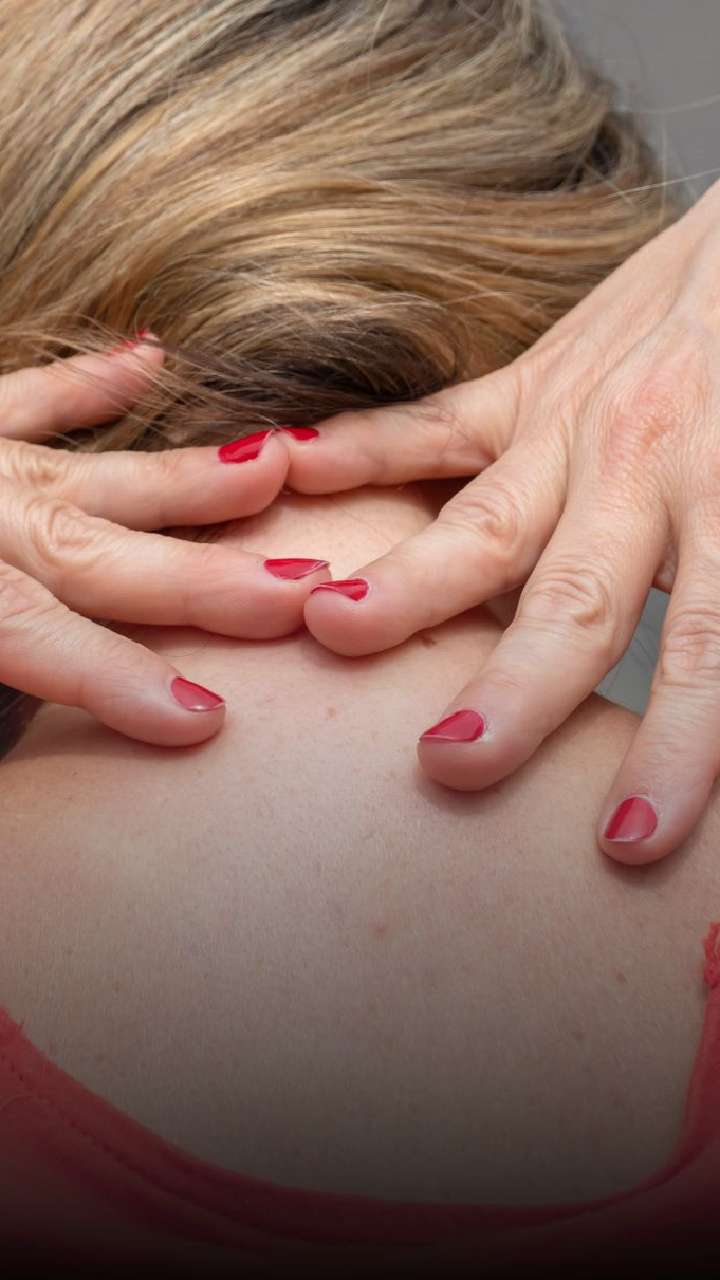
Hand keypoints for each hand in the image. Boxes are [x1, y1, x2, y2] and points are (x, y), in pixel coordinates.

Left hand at [0, 338, 328, 746]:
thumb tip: (14, 720)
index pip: (42, 637)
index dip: (118, 679)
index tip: (205, 718)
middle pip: (103, 557)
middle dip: (204, 579)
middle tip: (304, 591)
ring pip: (96, 474)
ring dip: (187, 480)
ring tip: (274, 465)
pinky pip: (30, 395)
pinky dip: (90, 380)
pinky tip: (150, 357)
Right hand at [280, 178, 719, 864]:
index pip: (708, 647)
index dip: (674, 746)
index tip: (628, 840)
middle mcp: (642, 465)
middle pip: (572, 600)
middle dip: (514, 690)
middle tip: (452, 765)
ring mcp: (573, 419)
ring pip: (482, 519)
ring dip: (406, 580)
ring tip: (325, 626)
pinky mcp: (529, 382)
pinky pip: (434, 423)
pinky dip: (360, 448)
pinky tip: (286, 466)